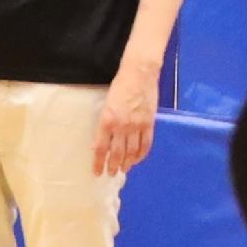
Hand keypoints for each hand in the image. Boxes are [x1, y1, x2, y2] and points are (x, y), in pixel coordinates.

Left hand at [95, 58, 159, 176]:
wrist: (139, 73)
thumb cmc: (120, 85)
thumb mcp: (106, 104)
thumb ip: (105, 123)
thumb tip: (102, 141)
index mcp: (106, 120)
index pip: (100, 147)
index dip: (98, 162)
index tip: (97, 172)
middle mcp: (121, 125)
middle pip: (116, 153)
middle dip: (113, 166)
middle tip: (111, 174)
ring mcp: (136, 125)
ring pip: (131, 151)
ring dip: (127, 163)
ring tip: (124, 169)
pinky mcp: (149, 123)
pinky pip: (145, 144)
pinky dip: (141, 155)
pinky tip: (137, 160)